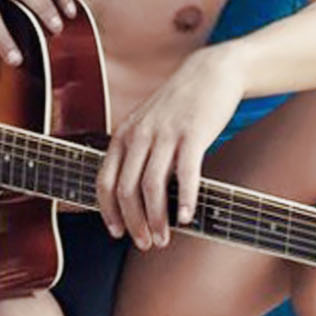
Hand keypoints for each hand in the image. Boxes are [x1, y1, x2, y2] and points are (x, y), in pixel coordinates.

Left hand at [96, 48, 242, 249]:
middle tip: (145, 242)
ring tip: (164, 237)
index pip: (105, 181)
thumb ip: (134, 151)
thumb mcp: (145, 123)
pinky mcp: (193, 134)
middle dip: (133, 223)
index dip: (108, 212)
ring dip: (156, 219)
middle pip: (126, 190)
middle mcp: (140, 134)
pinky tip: (186, 217)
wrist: (210, 73)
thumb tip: (129, 192)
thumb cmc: (178, 104)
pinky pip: (186, 174)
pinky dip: (184, 200)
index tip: (116, 232)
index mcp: (124, 134)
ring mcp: (166, 134)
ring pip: (151, 187)